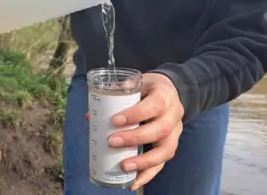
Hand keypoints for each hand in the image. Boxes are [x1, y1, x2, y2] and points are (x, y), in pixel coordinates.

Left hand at [109, 73, 183, 190]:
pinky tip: (133, 182)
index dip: (136, 114)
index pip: (155, 105)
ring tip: (124, 166)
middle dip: (135, 138)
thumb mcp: (136, 84)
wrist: (170, 91)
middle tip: (112, 142)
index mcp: (165, 95)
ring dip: (144, 161)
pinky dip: (148, 175)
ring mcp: (176, 132)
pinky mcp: (171, 145)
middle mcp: (174, 115)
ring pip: (166, 150)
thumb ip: (115, 96)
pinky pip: (163, 163)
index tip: (115, 120)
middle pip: (160, 130)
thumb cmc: (148, 89)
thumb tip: (90, 115)